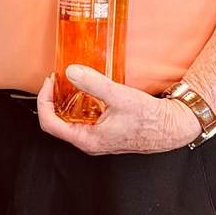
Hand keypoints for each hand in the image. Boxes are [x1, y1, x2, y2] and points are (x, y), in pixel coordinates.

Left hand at [36, 66, 195, 155]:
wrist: (171, 127)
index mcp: (87, 140)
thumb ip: (94, 84)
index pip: (50, 124)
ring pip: (70, 120)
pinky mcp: (104, 132)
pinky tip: (86, 90)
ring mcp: (96, 138)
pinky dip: (79, 104)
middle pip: (56, 122)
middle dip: (53, 99)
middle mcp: (89, 142)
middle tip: (56, 80)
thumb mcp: (120, 97)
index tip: (50, 82)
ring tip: (69, 82)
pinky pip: (83, 119)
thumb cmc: (149, 119)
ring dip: (66, 101)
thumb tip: (71, 72)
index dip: (44, 101)